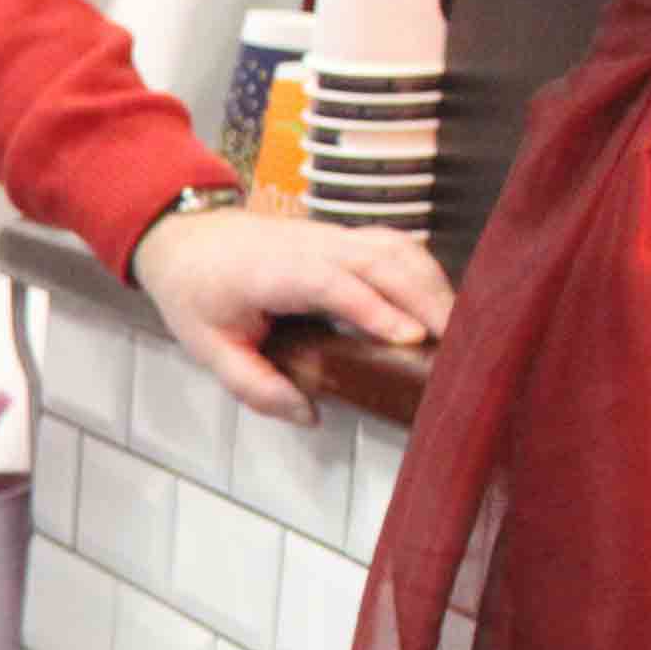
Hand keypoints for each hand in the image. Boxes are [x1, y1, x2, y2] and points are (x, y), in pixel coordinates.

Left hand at [128, 208, 452, 424]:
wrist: (187, 239)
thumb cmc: (197, 294)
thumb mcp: (208, 348)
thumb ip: (253, 384)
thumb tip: (307, 413)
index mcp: (271, 271)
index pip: (331, 283)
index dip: (375, 308)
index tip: (410, 339)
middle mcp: (310, 246)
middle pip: (378, 260)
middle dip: (423, 299)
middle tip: (459, 344)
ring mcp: (332, 236)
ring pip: (395, 249)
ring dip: (432, 285)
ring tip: (462, 329)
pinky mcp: (346, 238)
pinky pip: (395, 246)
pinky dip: (424, 271)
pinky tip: (444, 303)